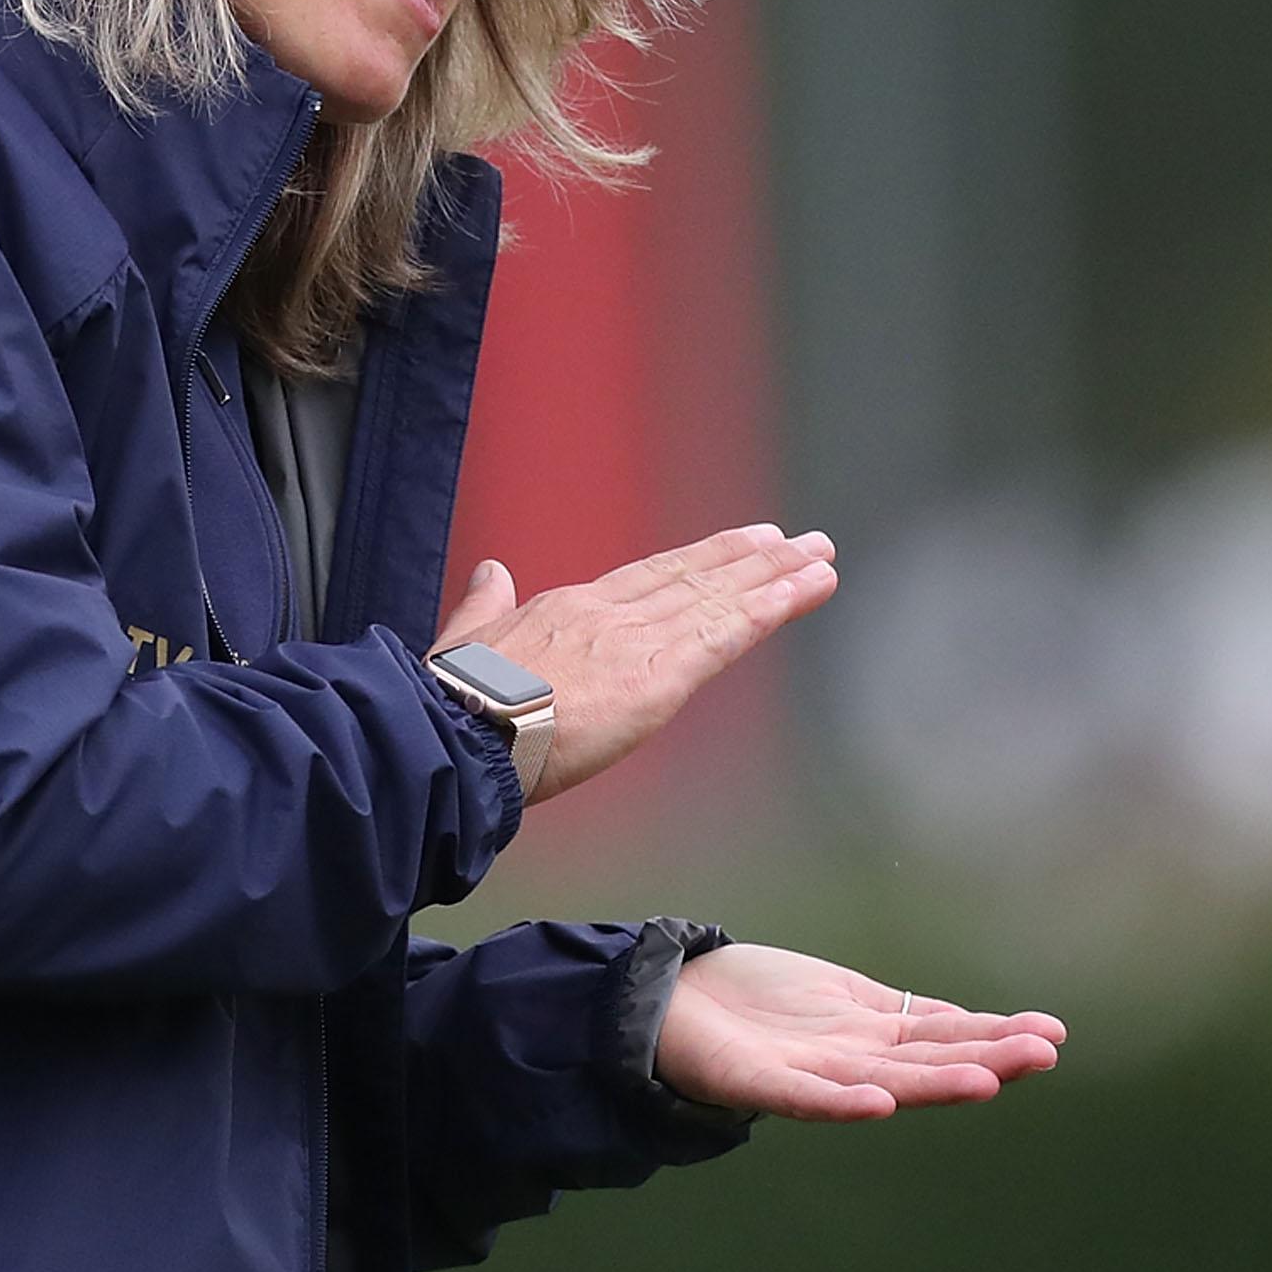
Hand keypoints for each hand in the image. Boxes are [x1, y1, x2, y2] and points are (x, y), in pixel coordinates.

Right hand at [433, 523, 837, 803]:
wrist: (457, 730)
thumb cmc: (452, 701)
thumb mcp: (465, 641)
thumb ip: (485, 605)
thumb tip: (491, 570)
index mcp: (567, 609)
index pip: (648, 578)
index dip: (697, 559)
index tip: (738, 543)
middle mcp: (610, 614)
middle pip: (694, 578)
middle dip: (751, 560)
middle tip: (800, 541)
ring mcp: (636, 641)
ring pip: (720, 599)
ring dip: (776, 576)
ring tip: (819, 557)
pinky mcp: (658, 677)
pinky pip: (728, 635)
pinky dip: (772, 607)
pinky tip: (806, 588)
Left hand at [653, 943, 1066, 1120]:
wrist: (675, 1000)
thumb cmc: (760, 1000)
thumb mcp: (845, 996)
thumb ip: (903, 1014)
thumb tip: (972, 1022)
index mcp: (874, 1036)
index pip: (946, 1036)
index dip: (997, 1035)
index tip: (1051, 1034)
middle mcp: (852, 1061)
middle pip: (927, 1061)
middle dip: (985, 1058)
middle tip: (1043, 1054)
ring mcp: (810, 1074)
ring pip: (882, 1082)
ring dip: (932, 1084)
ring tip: (983, 1082)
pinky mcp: (759, 1082)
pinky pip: (804, 1098)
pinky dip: (842, 1102)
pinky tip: (879, 1101)